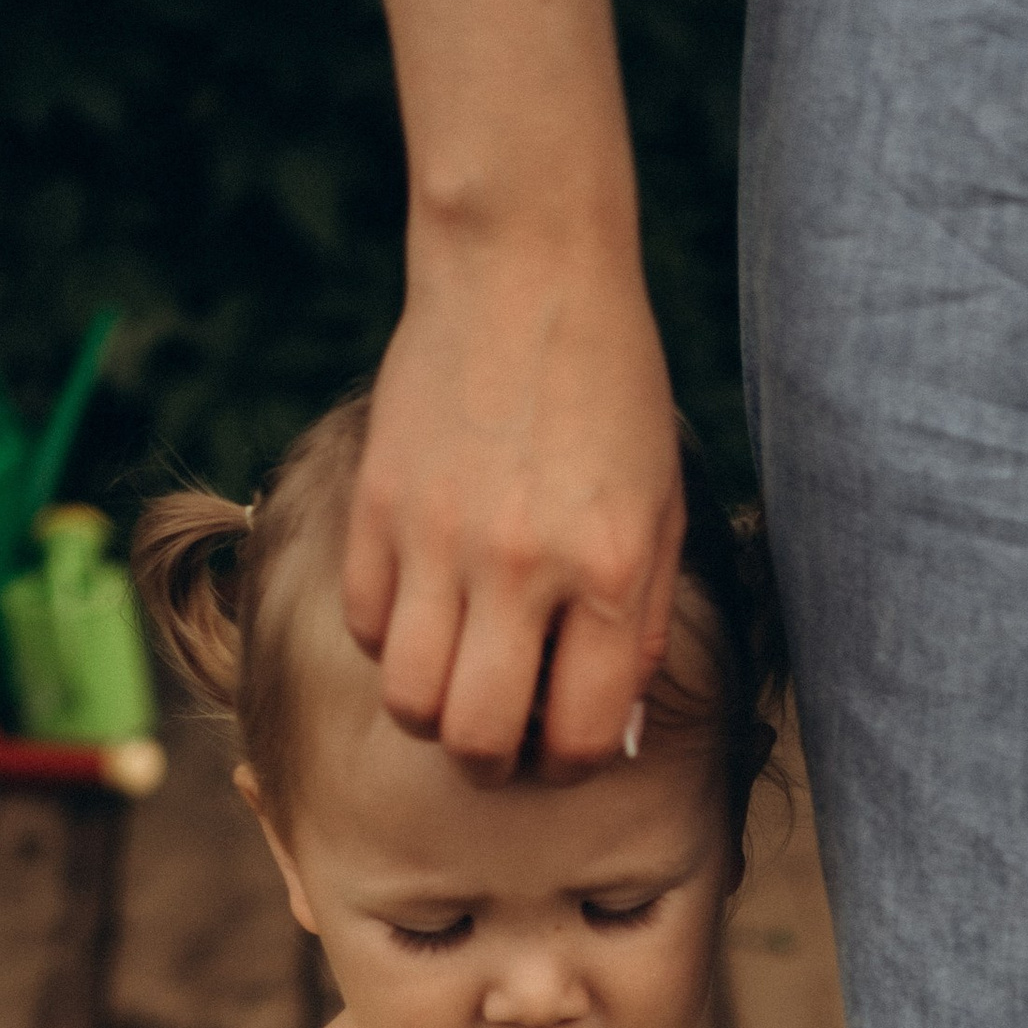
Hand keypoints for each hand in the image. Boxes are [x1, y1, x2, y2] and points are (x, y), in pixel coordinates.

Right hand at [343, 244, 683, 772]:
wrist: (524, 265)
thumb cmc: (610, 392)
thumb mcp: (662, 509)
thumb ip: (639, 627)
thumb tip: (604, 729)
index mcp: (606, 571)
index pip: (575, 736)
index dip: (568, 762)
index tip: (563, 742)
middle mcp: (519, 566)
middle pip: (476, 740)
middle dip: (493, 761)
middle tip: (503, 733)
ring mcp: (438, 536)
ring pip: (409, 700)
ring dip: (433, 711)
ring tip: (458, 679)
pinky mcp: (377, 503)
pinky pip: (365, 626)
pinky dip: (391, 640)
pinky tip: (424, 609)